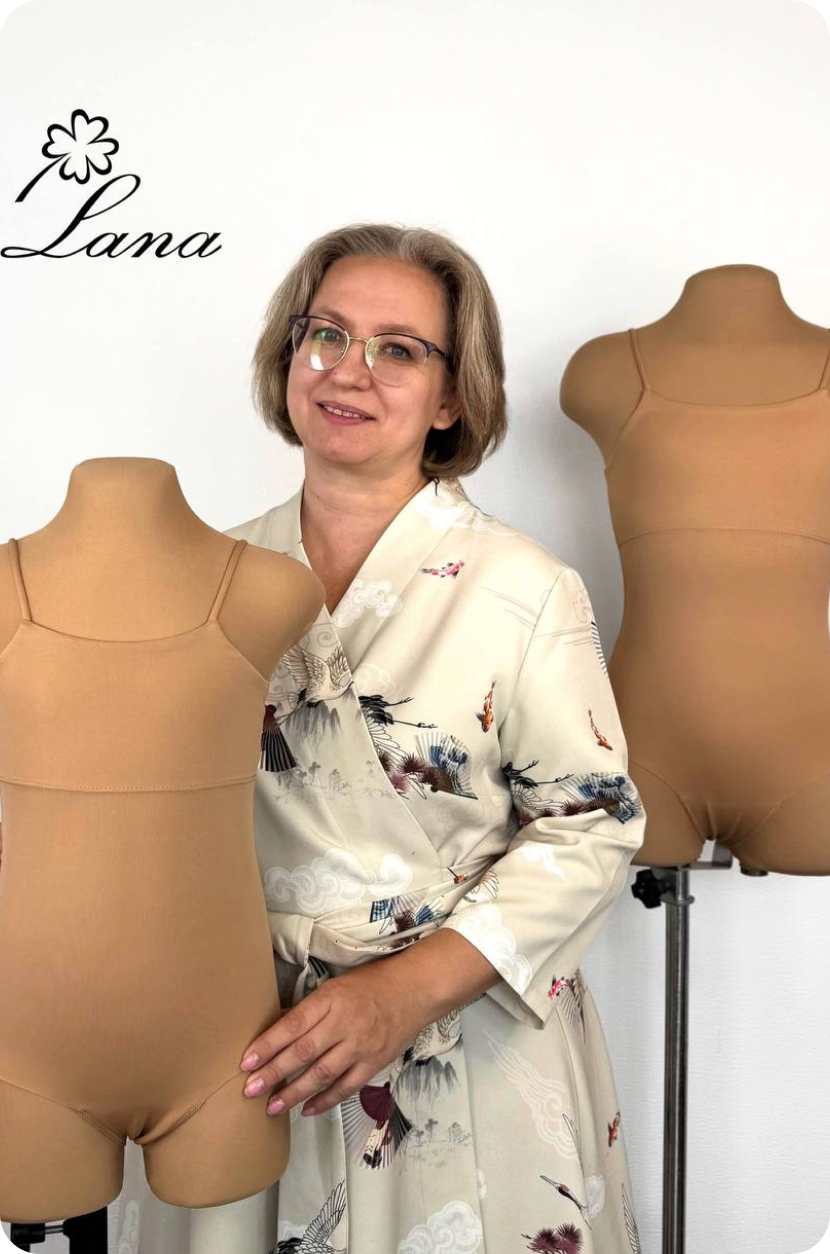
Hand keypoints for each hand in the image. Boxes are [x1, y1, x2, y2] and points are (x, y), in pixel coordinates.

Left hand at [238, 954, 431, 1118]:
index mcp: (331, 999)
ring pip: (322, 1074)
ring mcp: (361, 1046)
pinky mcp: (374, 1063)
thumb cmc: (371, 984)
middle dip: (274, 1072)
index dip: (269, 1044)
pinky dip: (326, 1101)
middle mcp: (344, 1023)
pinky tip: (307, 1110)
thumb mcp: (335, 987)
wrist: (415, 989)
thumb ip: (308, 1009)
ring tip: (272, 1107)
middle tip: (250, 1089)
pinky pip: (346, 1087)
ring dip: (294, 1093)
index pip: (294, 1024)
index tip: (246, 1061)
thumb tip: (276, 1026)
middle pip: (304, 1052)